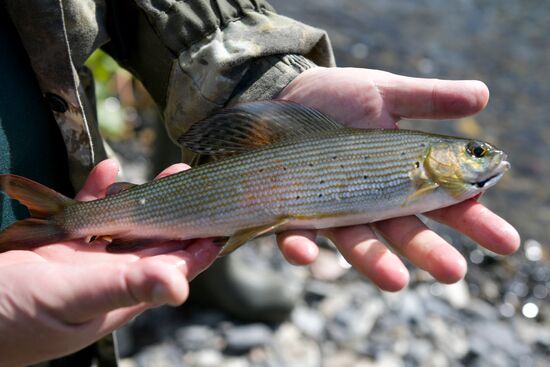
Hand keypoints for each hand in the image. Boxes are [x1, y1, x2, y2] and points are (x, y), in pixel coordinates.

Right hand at [0, 159, 219, 366]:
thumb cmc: (9, 318)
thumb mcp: (71, 299)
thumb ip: (124, 289)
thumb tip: (181, 288)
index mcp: (122, 295)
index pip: (175, 269)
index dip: (200, 246)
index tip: (223, 219)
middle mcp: (109, 277)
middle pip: (156, 241)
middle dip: (180, 212)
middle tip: (197, 181)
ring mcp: (84, 261)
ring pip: (125, 224)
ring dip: (145, 198)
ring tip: (169, 170)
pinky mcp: (58, 245)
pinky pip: (85, 212)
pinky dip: (96, 190)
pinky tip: (107, 168)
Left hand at [276, 67, 519, 290]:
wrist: (282, 93)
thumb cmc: (336, 95)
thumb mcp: (384, 92)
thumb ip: (429, 99)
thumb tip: (484, 95)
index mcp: (399, 175)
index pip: (444, 202)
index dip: (475, 220)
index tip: (505, 242)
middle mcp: (369, 200)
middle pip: (405, 232)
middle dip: (430, 252)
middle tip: (455, 272)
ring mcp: (331, 210)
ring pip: (357, 243)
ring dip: (374, 263)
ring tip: (396, 282)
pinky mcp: (292, 212)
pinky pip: (296, 235)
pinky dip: (302, 246)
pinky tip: (307, 253)